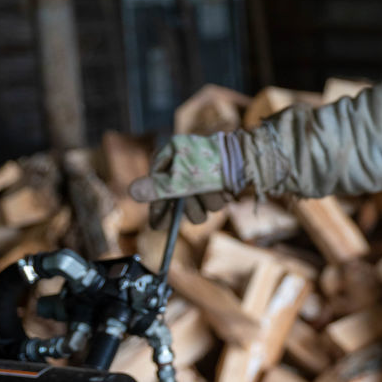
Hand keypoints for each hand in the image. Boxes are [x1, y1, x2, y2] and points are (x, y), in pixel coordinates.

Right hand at [128, 133, 243, 226]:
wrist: (250, 159)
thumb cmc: (213, 164)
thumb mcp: (182, 179)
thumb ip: (159, 189)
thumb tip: (132, 191)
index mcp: (170, 156)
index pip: (156, 187)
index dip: (157, 208)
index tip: (159, 226)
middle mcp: (184, 165)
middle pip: (178, 201)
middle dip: (189, 204)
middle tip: (194, 198)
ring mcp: (202, 175)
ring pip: (198, 205)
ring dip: (206, 203)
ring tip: (213, 190)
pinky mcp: (217, 184)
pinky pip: (213, 204)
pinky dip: (218, 199)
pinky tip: (224, 190)